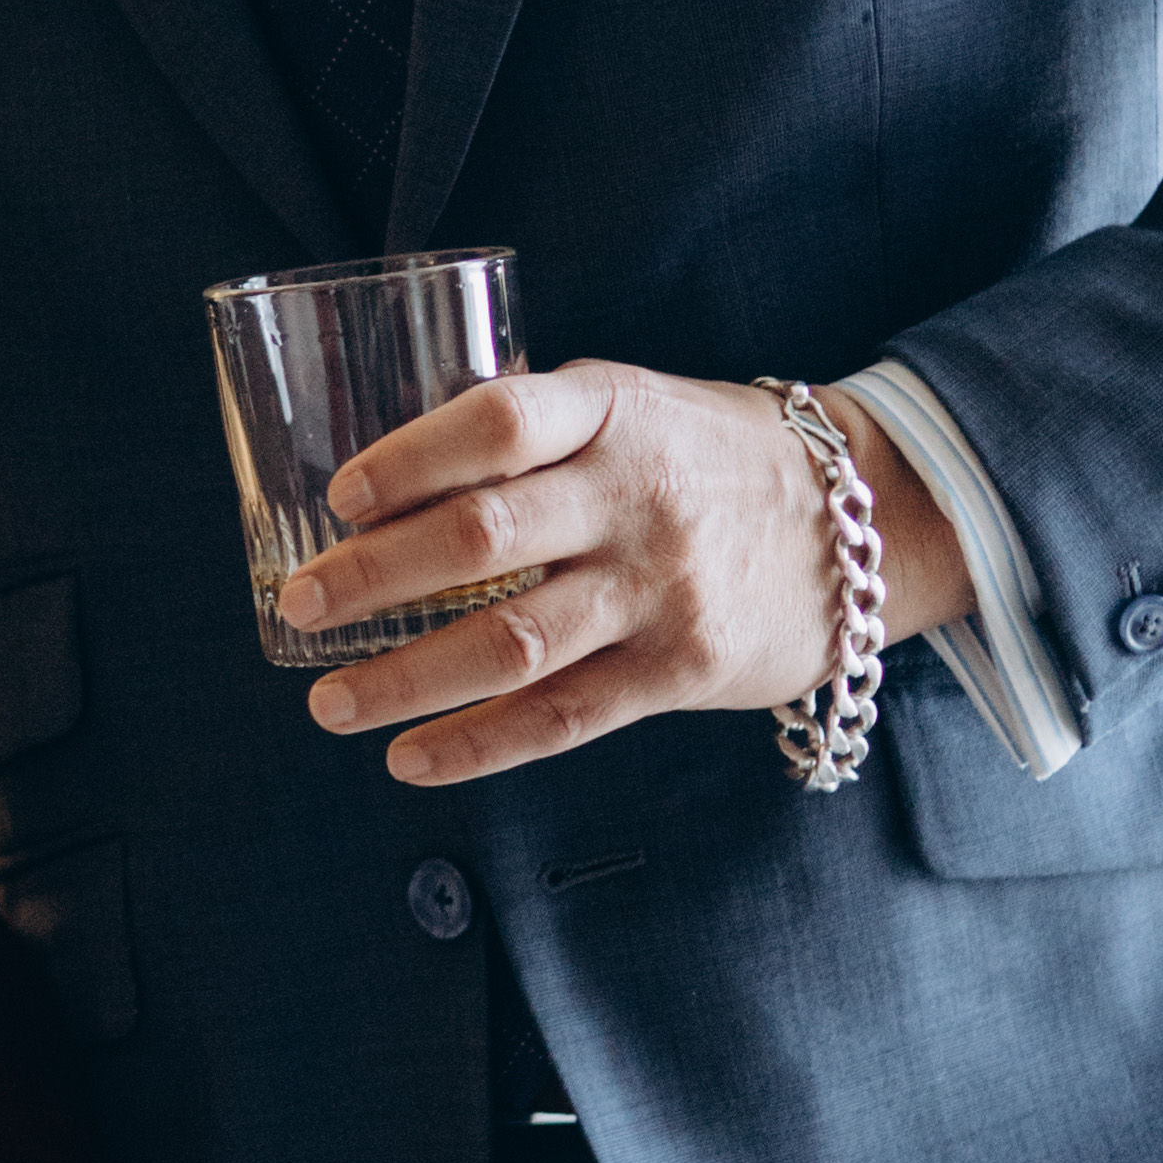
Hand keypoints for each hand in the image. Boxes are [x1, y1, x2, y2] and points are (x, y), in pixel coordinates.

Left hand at [275, 362, 971, 791]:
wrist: (863, 518)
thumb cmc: (708, 455)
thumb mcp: (632, 404)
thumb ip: (532, 428)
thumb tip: (385, 474)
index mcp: (612, 409)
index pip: (497, 421)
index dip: (408, 458)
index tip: (339, 498)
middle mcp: (634, 495)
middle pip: (483, 536)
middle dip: (373, 576)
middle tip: (299, 602)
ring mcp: (661, 588)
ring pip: (509, 642)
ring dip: (403, 678)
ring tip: (328, 702)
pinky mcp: (680, 669)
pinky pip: (562, 717)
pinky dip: (476, 745)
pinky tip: (411, 759)